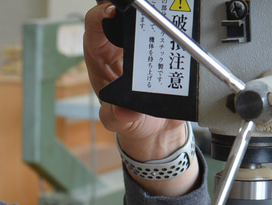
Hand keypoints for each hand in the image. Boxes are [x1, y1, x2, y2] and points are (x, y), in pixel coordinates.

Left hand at [84, 1, 199, 195]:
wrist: (158, 126)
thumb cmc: (133, 121)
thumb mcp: (123, 123)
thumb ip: (118, 118)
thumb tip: (122, 111)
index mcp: (100, 60)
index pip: (93, 29)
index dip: (99, 16)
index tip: (112, 12)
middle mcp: (116, 45)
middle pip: (115, 10)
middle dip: (126, 3)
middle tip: (141, 3)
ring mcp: (138, 40)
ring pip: (140, 11)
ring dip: (149, 7)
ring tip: (163, 6)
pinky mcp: (159, 39)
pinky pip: (161, 21)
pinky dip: (168, 14)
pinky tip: (178, 13)